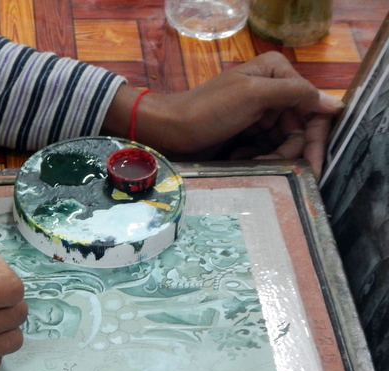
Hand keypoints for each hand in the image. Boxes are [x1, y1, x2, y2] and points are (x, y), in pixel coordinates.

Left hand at [103, 52, 342, 177]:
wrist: (168, 130)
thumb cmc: (208, 111)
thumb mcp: (253, 95)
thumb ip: (295, 95)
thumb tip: (334, 104)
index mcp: (277, 72)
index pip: (312, 106)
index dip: (314, 136)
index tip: (313, 164)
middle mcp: (272, 90)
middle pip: (299, 128)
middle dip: (287, 150)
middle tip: (270, 165)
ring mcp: (258, 113)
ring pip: (282, 143)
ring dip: (270, 157)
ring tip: (247, 161)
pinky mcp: (246, 133)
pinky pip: (265, 150)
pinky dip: (256, 158)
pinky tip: (238, 159)